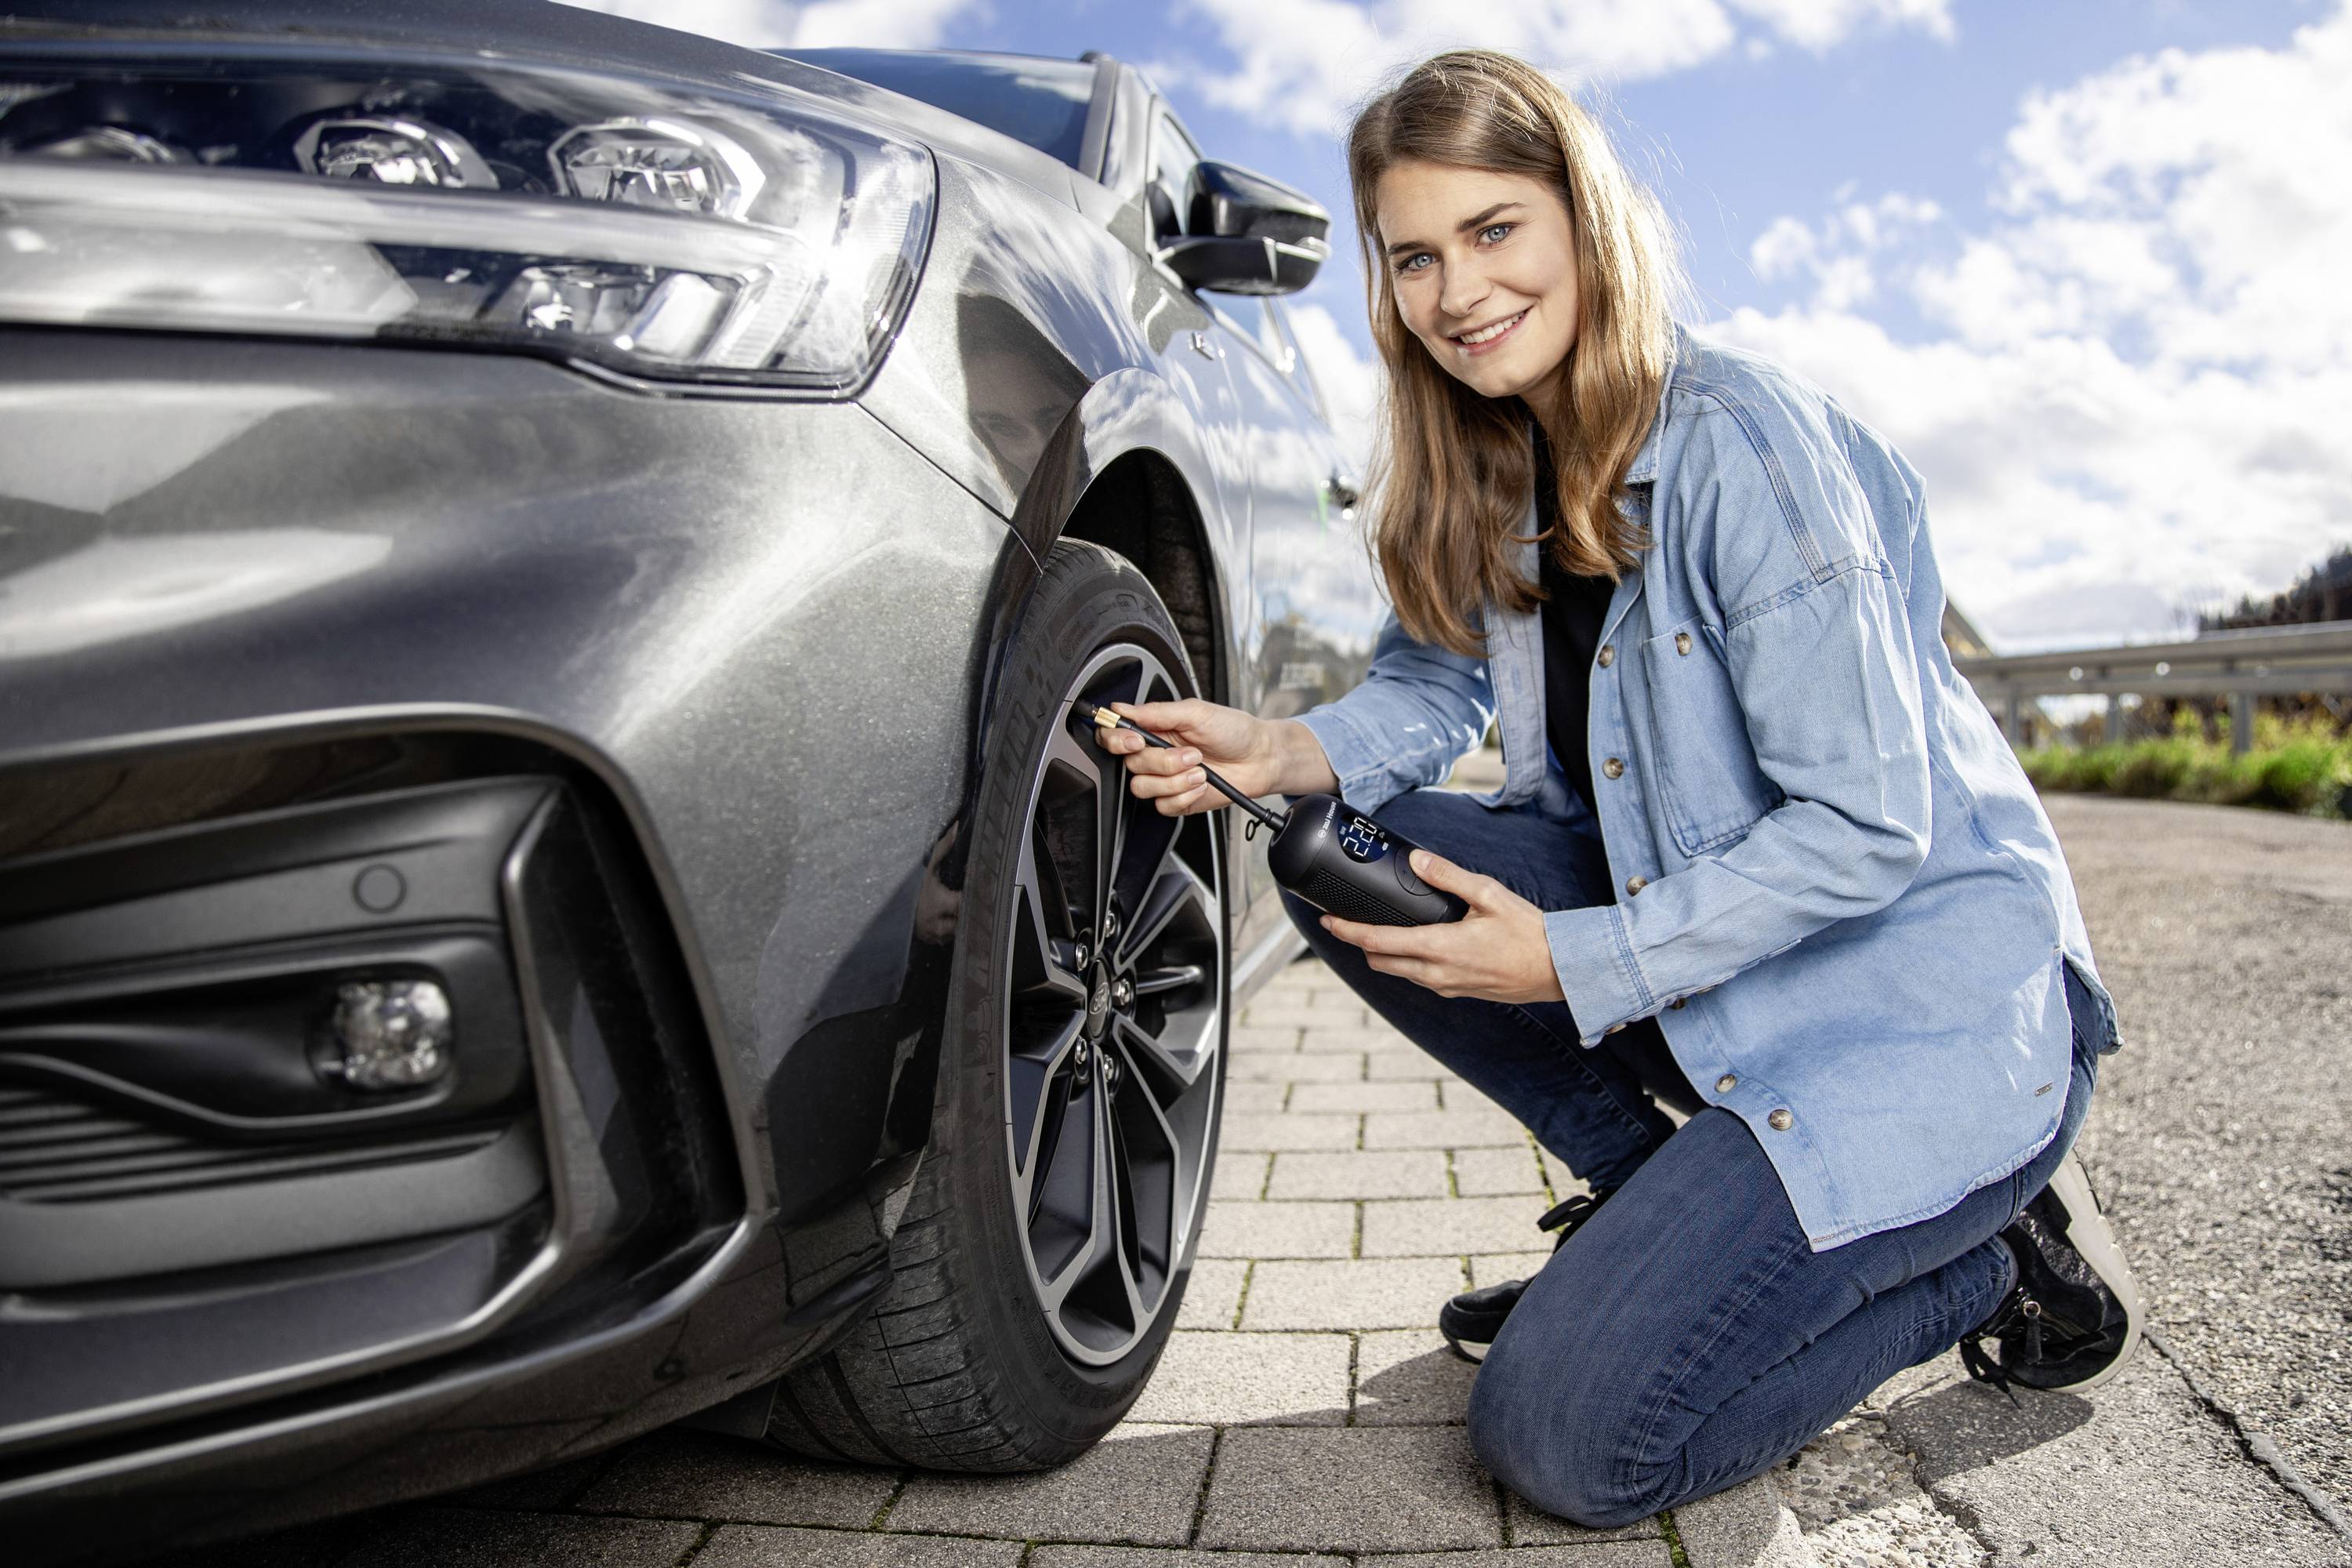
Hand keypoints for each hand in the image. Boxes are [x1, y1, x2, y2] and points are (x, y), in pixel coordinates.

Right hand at [1093, 698, 1334, 814]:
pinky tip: (1202, 784)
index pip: (1115, 736)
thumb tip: (1123, 709)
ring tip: (1200, 769)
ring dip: (1175, 780)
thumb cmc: (1235, 731)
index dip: (1116, 740)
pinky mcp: (1177, 800)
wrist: (1261, 759)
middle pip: (1130, 765)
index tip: (1135, 740)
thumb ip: (1156, 712)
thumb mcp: (1197, 712)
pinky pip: (1163, 806)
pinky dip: (1185, 795)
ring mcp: (1166, 779)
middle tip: (1191, 753)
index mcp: (1155, 729)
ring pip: (1143, 788)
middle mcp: (1156, 754)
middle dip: (1162, 761)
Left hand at [1320, 849, 1565, 1004]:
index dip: (1346, 931)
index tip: (1327, 921)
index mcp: (1439, 948)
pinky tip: (1414, 944)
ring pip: (1397, 972)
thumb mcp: (1489, 894)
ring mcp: (1446, 986)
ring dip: (1381, 953)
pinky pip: (1419, 978)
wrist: (1559, 971)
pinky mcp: (1457, 992)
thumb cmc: (1529, 933)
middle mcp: (1436, 974)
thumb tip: (1416, 861)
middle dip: (1359, 942)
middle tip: (1347, 922)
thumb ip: (1448, 876)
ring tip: (1376, 929)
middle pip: (1378, 960)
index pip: (1377, 942)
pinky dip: (1405, 962)